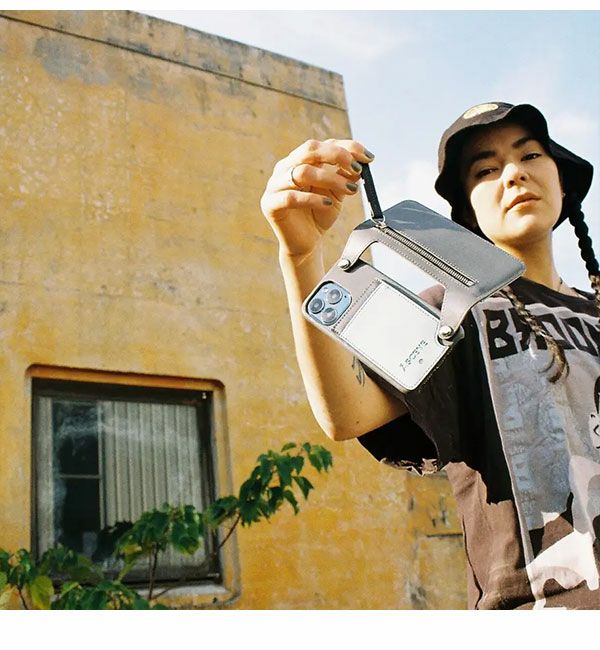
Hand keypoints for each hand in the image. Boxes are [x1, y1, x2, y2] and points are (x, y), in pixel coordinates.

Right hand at [260, 139, 374, 257]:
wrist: (306, 243)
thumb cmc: (318, 215)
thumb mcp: (337, 193)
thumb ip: (345, 178)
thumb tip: (360, 164)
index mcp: (300, 160)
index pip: (322, 145)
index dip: (346, 147)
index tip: (367, 158)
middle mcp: (285, 168)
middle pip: (309, 150)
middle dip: (337, 156)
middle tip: (356, 169)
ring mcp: (275, 185)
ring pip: (302, 172)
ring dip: (330, 179)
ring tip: (348, 190)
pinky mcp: (270, 204)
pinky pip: (291, 197)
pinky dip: (312, 199)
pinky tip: (327, 204)